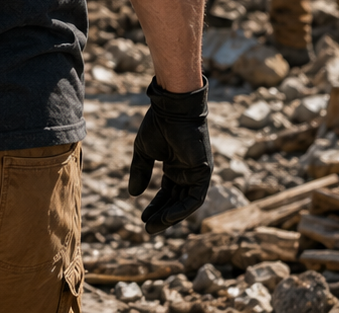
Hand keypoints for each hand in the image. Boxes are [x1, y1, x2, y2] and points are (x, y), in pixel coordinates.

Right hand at [128, 77, 212, 233]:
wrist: (172, 110)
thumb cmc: (158, 125)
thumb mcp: (144, 152)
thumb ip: (140, 172)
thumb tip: (134, 194)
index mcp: (176, 166)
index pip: (168, 193)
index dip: (156, 206)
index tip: (143, 218)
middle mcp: (188, 172)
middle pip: (176, 201)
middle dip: (162, 216)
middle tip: (148, 228)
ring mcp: (197, 173)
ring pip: (186, 203)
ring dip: (170, 217)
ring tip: (153, 226)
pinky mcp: (204, 174)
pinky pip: (194, 198)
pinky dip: (182, 210)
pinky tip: (166, 217)